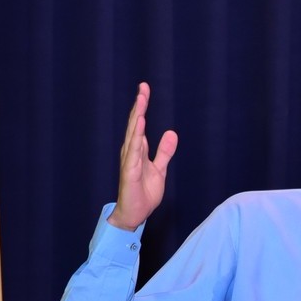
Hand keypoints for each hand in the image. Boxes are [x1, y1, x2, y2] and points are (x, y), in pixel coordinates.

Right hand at [107, 83, 177, 230]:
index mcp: (138, 150)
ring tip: (141, 101)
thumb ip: (164, 152)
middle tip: (143, 87)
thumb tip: (171, 133)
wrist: (135, 214)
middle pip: (135, 124)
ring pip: (133, 135)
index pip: (140, 124)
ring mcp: (129, 161)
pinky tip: (140, 127)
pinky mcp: (129, 172)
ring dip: (137, 117)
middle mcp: (131, 152)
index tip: (145, 89)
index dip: (142, 107)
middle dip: (139, 105)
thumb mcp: (159, 169)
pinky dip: (136, 139)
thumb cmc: (143, 191)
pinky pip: (133, 153)